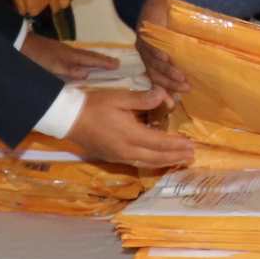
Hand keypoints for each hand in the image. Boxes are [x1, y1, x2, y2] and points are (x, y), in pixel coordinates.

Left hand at [22, 33, 118, 81]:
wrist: (20, 45)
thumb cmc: (37, 57)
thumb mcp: (54, 66)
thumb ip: (71, 70)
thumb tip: (88, 73)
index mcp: (71, 55)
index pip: (91, 59)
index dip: (104, 62)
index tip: (118, 65)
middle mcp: (69, 52)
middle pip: (89, 55)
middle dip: (103, 59)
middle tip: (116, 62)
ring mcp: (62, 51)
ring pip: (82, 55)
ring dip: (93, 59)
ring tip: (102, 62)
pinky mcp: (55, 52)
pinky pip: (75, 56)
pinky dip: (83, 59)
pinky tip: (79, 62)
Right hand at [64, 87, 195, 166]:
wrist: (68, 119)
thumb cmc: (94, 105)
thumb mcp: (119, 98)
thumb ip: (142, 99)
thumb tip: (163, 95)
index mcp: (131, 134)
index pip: (160, 143)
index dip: (176, 145)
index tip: (191, 144)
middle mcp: (127, 150)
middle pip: (156, 157)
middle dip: (175, 157)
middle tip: (191, 155)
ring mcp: (119, 156)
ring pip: (147, 163)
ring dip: (165, 162)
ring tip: (179, 160)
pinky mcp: (112, 158)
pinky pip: (137, 163)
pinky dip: (151, 162)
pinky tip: (156, 159)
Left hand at [135, 0, 190, 95]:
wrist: (162, 3)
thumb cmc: (173, 27)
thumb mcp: (178, 49)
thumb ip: (183, 64)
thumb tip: (198, 82)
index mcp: (152, 63)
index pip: (156, 81)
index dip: (163, 93)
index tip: (171, 106)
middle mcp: (145, 56)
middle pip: (155, 74)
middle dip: (170, 84)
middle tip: (185, 89)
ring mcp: (143, 45)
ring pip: (153, 63)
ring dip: (167, 71)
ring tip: (181, 77)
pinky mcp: (144, 32)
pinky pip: (150, 45)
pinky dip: (158, 52)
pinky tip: (167, 57)